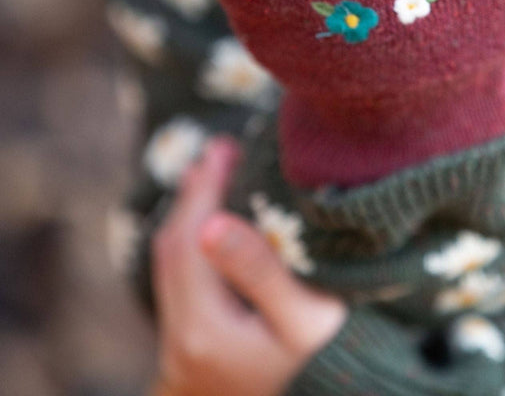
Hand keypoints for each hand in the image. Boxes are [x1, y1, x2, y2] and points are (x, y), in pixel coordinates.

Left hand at [151, 138, 346, 395]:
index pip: (191, 240)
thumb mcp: (306, 320)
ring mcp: (180, 342)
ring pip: (172, 262)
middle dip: (195, 193)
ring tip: (213, 172)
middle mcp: (181, 334)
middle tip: (221, 150)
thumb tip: (212, 220)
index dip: (204, 189)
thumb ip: (261, 271)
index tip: (224, 149)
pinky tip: (211, 220)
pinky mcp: (189, 342)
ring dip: (190, 212)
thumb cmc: (320, 368)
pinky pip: (180, 277)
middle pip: (174, 247)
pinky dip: (192, 239)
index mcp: (206, 325)